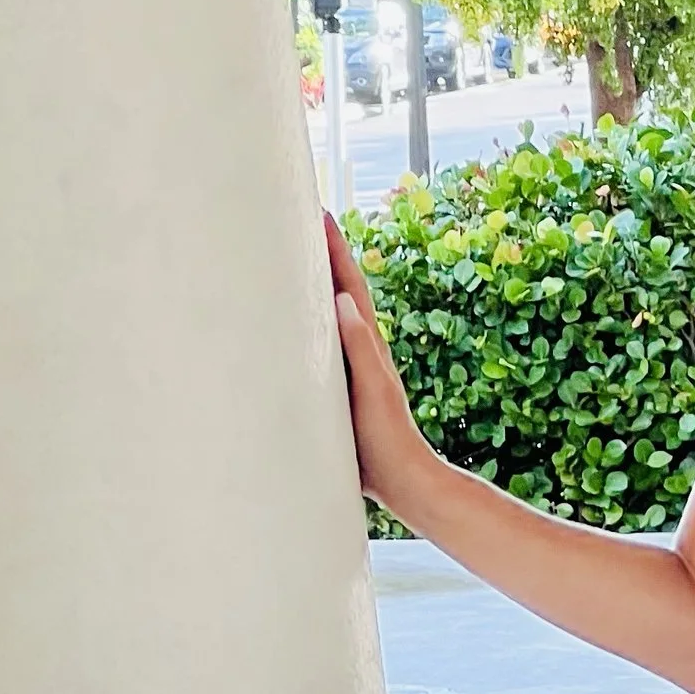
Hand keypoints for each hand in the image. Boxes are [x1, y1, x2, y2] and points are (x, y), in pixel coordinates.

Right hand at [324, 212, 426, 513]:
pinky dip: (308, 329)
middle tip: (298, 221)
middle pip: (338, 291)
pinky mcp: (343, 391)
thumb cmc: (387, 440)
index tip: (317, 211)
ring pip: (328, 318)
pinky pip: (320, 348)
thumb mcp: (372, 390)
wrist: (405, 482)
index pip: (347, 284)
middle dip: (321, 256)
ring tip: (289, 263)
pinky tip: (294, 333)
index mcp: (367, 344)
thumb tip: (344, 299)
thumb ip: (360, 347)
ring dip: (313, 289)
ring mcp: (352, 370)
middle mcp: (361, 351)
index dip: (333, 248)